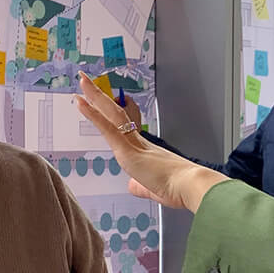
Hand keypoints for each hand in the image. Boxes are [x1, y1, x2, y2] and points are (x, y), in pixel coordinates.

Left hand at [77, 75, 223, 211]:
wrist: (192, 186)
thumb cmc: (181, 189)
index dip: (114, 115)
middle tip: (89, 83)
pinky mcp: (128, 150)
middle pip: (117, 114)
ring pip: (111, 114)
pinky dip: (93, 114)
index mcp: (147, 151)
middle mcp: (140, 142)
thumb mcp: (154, 190)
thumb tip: (133, 186)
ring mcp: (134, 144)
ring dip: (95, 97)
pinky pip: (107, 128)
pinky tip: (81, 102)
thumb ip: (141, 187)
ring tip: (83, 81)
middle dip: (102, 98)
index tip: (106, 103)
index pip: (125, 128)